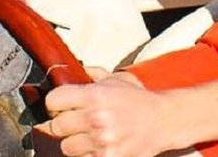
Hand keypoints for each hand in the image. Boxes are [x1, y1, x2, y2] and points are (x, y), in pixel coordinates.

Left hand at [34, 73, 170, 156]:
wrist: (164, 122)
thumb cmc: (139, 101)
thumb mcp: (117, 79)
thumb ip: (92, 74)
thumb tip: (69, 69)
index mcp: (95, 95)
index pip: (53, 101)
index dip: (55, 103)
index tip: (60, 105)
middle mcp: (96, 118)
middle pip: (56, 127)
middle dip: (63, 124)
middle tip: (75, 122)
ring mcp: (101, 141)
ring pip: (67, 146)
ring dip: (75, 141)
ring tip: (89, 134)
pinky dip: (88, 153)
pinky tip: (99, 145)